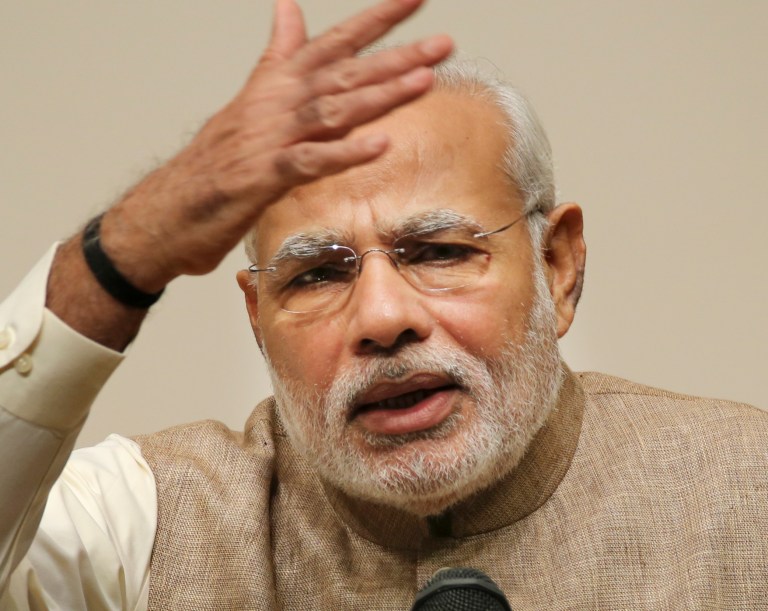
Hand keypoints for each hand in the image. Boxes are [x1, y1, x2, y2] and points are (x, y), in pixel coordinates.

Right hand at [99, 0, 452, 291]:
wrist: (164, 210)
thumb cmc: (213, 163)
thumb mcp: (249, 104)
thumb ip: (276, 58)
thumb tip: (290, 11)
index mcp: (275, 85)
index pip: (333, 43)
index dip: (375, 20)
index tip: (415, 0)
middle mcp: (275, 104)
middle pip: (342, 73)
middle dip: (396, 55)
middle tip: (443, 43)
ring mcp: (268, 139)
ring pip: (332, 110)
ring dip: (380, 96)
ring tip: (425, 81)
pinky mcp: (261, 178)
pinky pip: (309, 162)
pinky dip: (344, 153)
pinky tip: (379, 146)